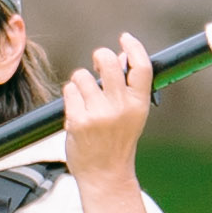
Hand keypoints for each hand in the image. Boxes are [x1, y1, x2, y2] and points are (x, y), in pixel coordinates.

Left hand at [62, 34, 153, 185]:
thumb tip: (122, 56)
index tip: (125, 38)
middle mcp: (120, 107)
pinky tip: (77, 111)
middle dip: (100, 56)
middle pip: (108, 62)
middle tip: (98, 62)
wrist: (105, 174)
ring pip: (82, 76)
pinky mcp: (78, 120)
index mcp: (139, 104)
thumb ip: (128, 87)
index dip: (134, 47)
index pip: (141, 67)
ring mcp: (98, 114)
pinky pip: (69, 91)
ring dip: (80, 82)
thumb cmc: (117, 141)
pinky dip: (70, 96)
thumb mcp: (131, 115)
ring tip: (85, 99)